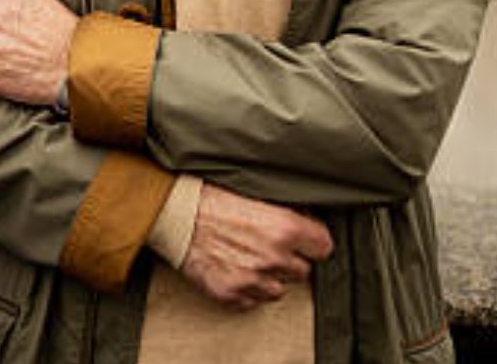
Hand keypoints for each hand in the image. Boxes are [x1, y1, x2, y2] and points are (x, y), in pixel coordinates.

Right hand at [179, 183, 332, 309]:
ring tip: (248, 258)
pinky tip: (234, 270)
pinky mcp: (232, 294)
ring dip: (269, 278)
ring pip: (280, 290)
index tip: (302, 240)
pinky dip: (246, 289)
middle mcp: (274, 256)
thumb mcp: (255, 194)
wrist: (171, 213)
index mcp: (285, 227)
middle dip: (288, 260)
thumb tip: (306, 222)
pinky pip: (253, 301)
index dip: (312, 243)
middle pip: (302, 271)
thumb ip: (286, 213)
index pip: (324, 248)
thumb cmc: (209, 197)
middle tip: (267, 246)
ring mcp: (252, 279)